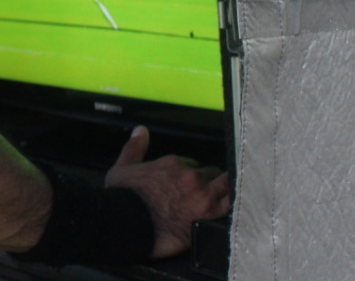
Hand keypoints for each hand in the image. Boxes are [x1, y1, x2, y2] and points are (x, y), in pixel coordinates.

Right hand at [105, 126, 230, 257]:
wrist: (127, 224)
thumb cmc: (123, 198)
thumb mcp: (122, 167)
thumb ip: (134, 147)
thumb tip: (141, 130)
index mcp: (172, 163)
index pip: (192, 164)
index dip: (190, 173)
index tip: (185, 183)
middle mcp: (191, 176)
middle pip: (211, 173)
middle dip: (209, 181)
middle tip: (204, 192)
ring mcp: (202, 195)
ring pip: (226, 185)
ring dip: (224, 190)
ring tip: (223, 197)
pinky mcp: (209, 215)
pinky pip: (230, 205)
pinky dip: (231, 204)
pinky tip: (232, 207)